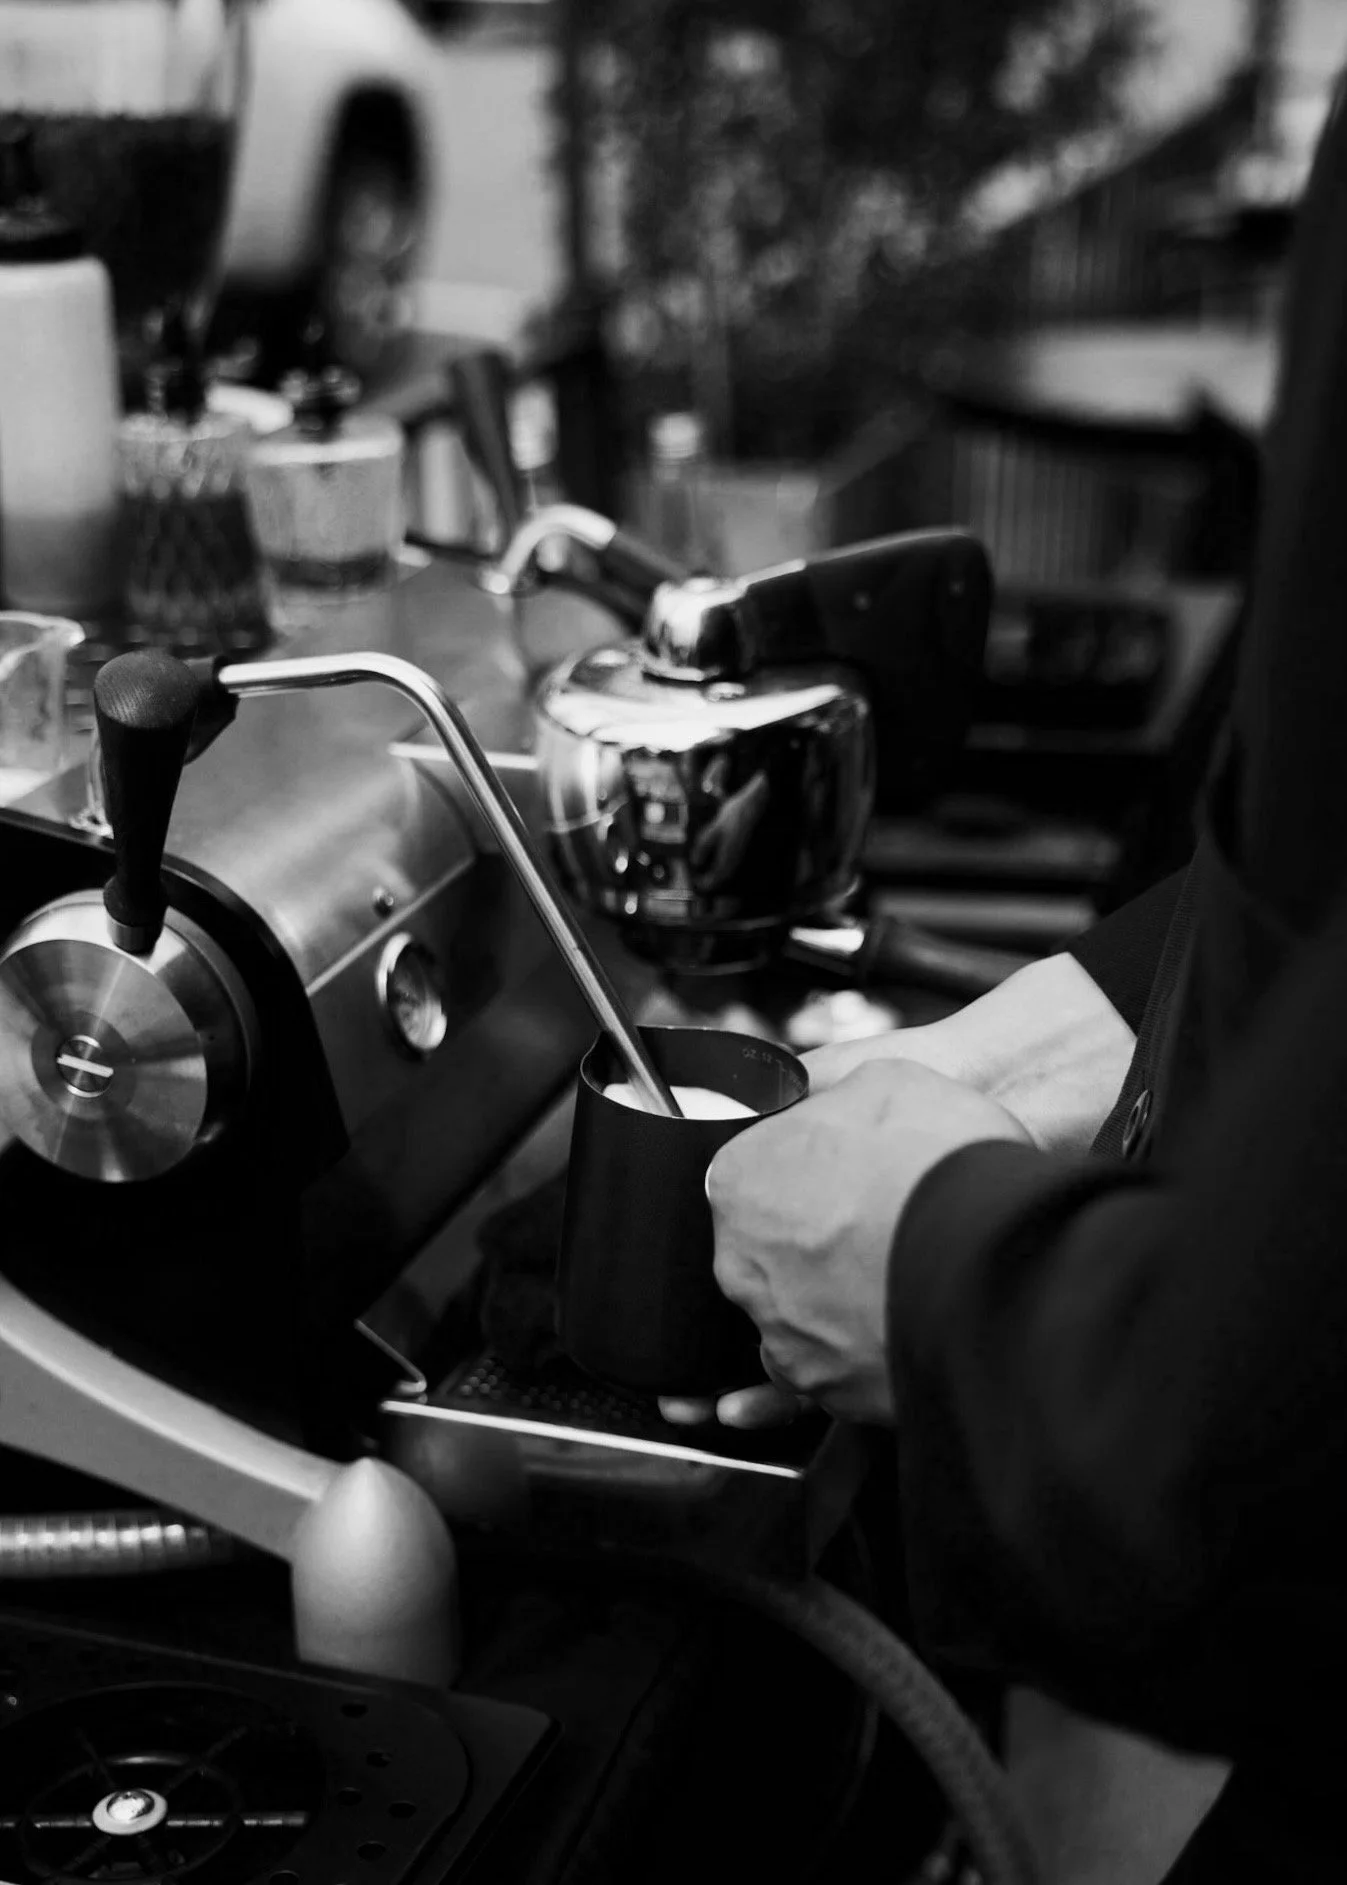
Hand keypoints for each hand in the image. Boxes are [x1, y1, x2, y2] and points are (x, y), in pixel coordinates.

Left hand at [708, 1059, 1028, 1423]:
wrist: (991, 1256)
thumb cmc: (937, 1160)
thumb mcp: (890, 1082)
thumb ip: (842, 1101)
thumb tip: (840, 1110)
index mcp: (738, 1179)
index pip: (751, 1174)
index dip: (803, 1171)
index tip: (842, 1176)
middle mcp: (740, 1263)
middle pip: (769, 1248)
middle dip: (813, 1240)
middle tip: (873, 1227)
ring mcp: (779, 1332)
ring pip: (800, 1314)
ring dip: (837, 1301)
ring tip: (896, 1281)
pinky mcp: (826, 1390)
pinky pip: (834, 1370)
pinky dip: (860, 1355)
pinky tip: (898, 1329)